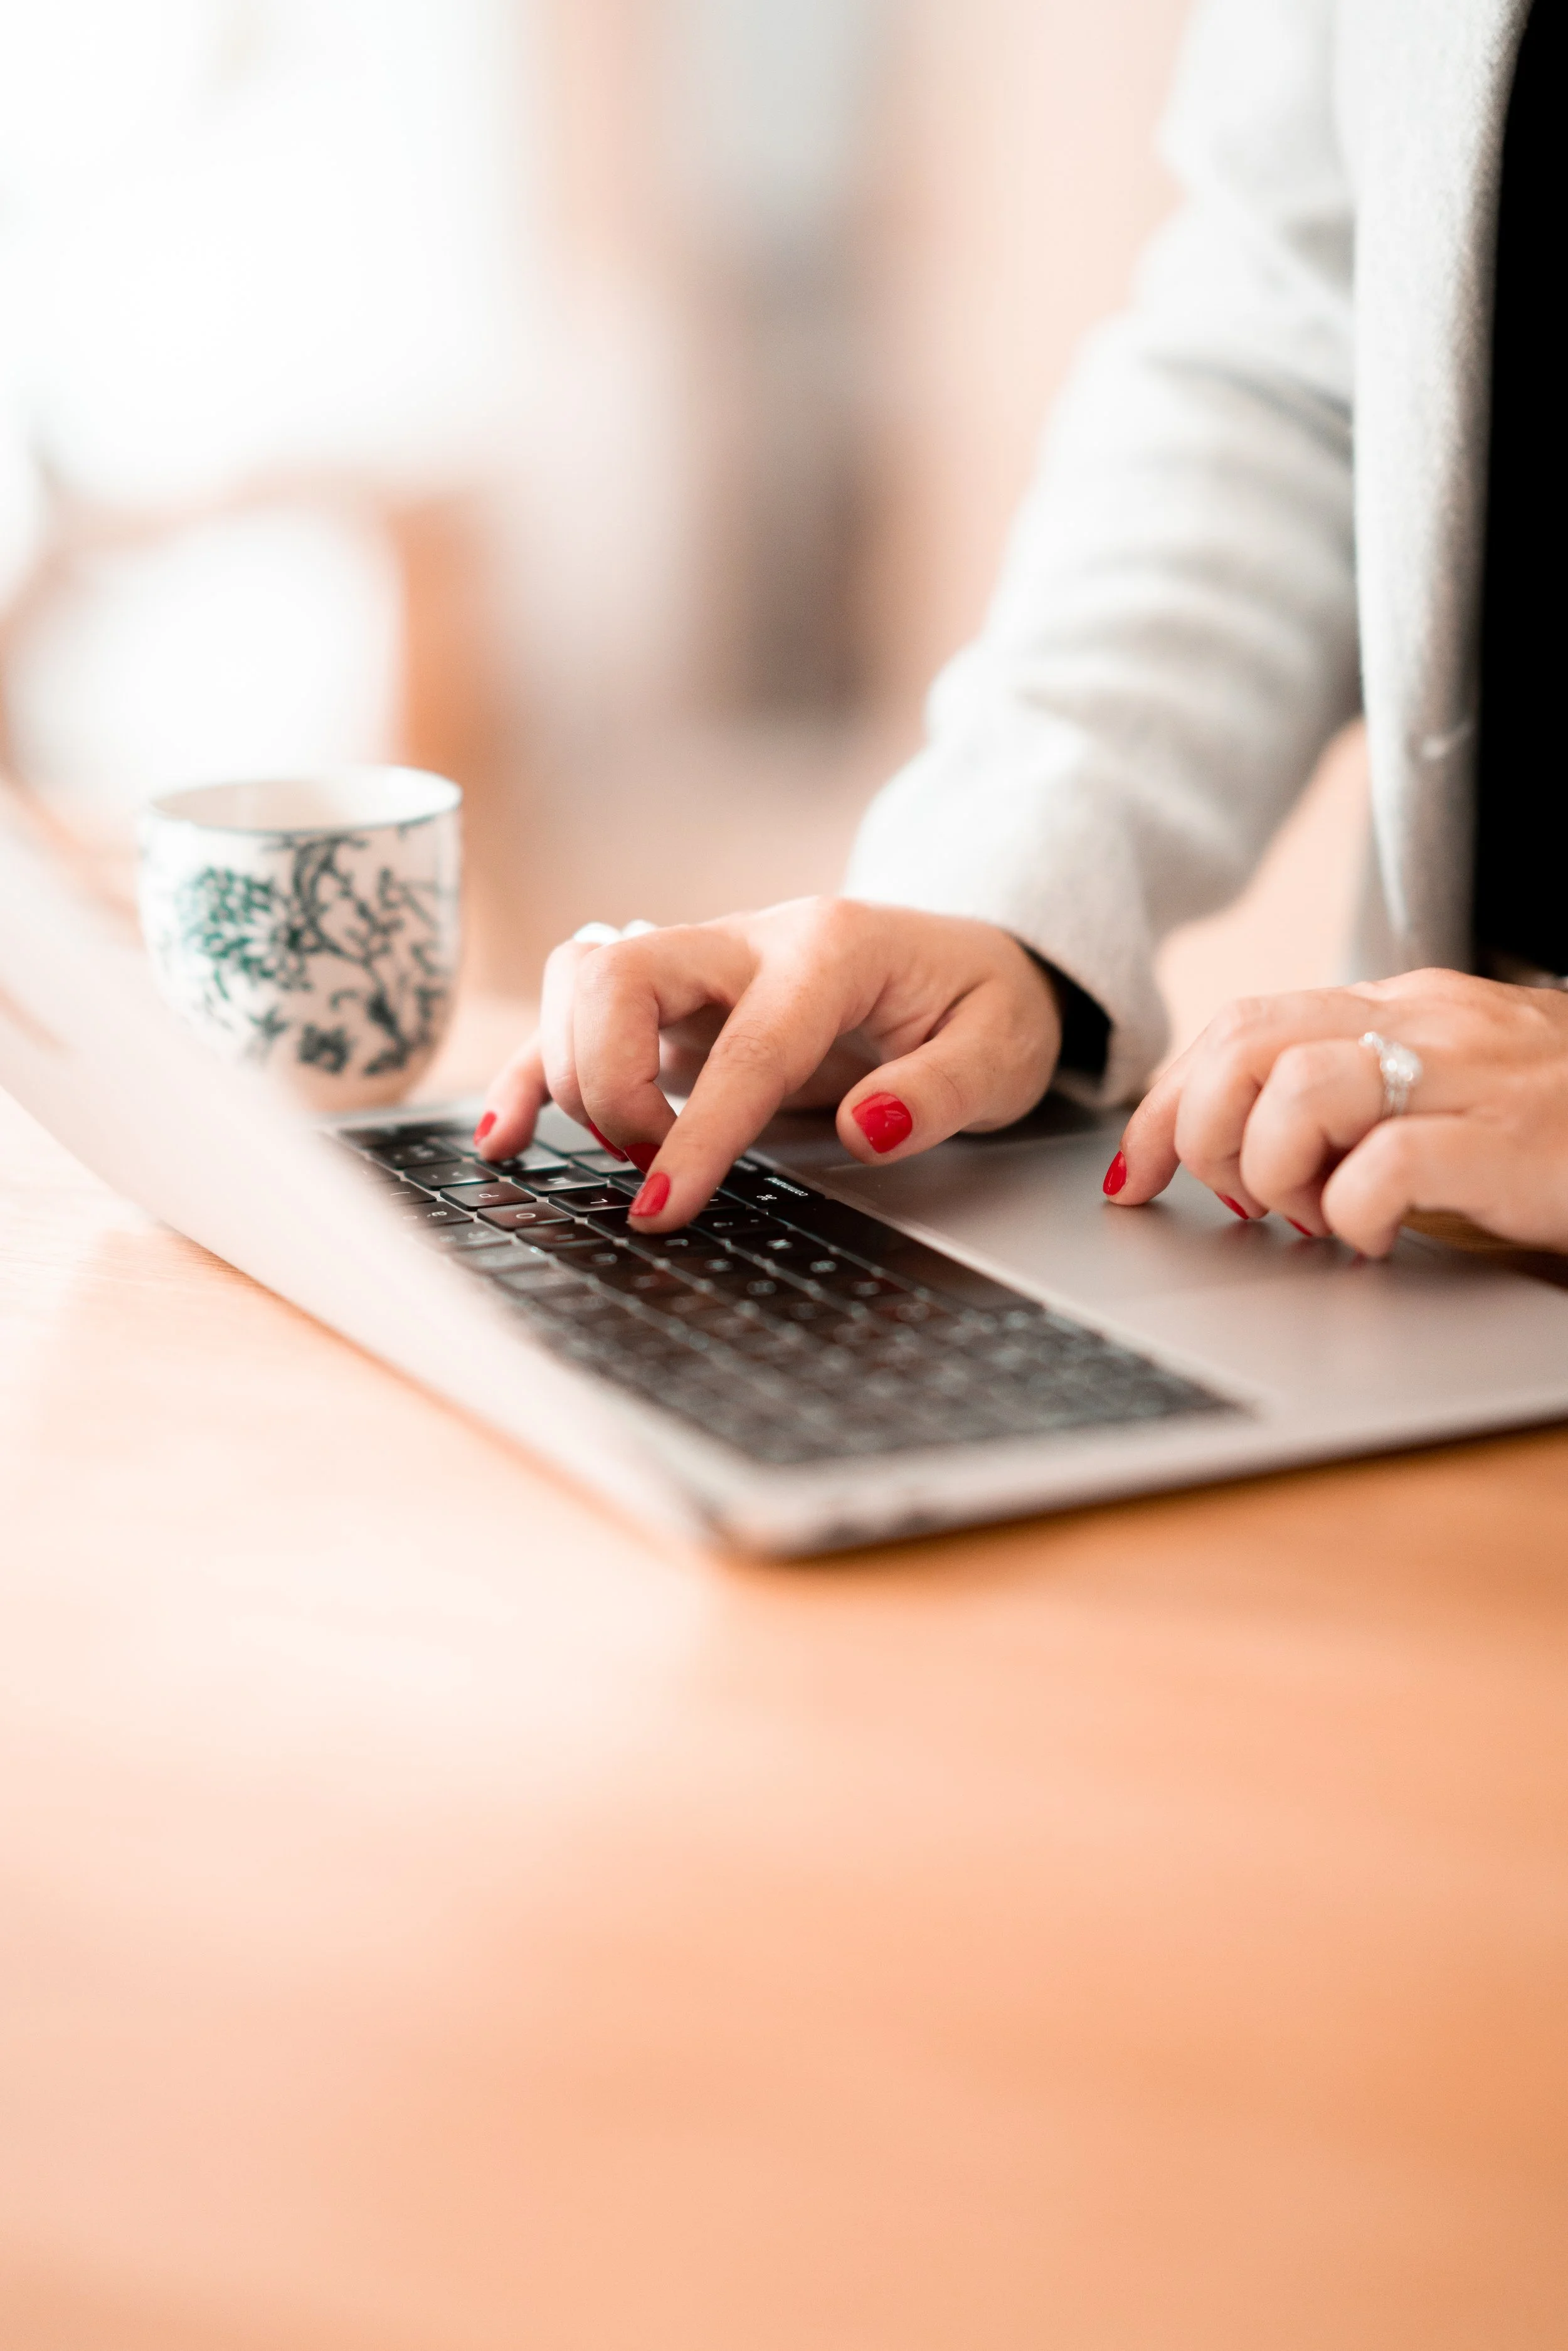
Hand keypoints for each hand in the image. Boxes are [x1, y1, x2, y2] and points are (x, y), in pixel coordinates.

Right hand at [475, 899, 1061, 1230]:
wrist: (972, 959)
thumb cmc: (986, 1006)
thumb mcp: (1004, 1050)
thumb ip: (945, 1090)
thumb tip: (871, 1128)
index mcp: (832, 950)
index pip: (747, 1045)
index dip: (698, 1130)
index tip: (661, 1205)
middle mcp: (749, 943)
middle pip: (621, 973)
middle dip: (613, 1082)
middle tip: (654, 1168)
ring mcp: (701, 966)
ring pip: (582, 977)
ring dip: (572, 1068)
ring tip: (615, 1153)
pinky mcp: (675, 1004)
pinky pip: (577, 1015)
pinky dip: (536, 1070)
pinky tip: (505, 1132)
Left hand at [1108, 968, 1567, 1254]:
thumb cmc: (1558, 1126)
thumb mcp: (1442, 1092)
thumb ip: (1353, 1099)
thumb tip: (1233, 1147)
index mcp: (1400, 1006)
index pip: (1243, 1023)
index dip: (1172, 1095)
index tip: (1138, 1165)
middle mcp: (1426, 1024)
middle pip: (1250, 1044)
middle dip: (1203, 1130)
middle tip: (1225, 1197)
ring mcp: (1469, 1077)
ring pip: (1302, 1091)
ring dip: (1272, 1169)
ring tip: (1304, 1216)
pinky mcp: (1508, 1142)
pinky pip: (1384, 1166)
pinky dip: (1350, 1213)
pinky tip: (1374, 1239)